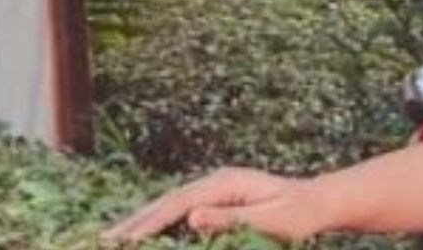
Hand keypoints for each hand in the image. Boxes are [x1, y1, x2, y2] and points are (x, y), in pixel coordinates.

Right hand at [101, 166, 323, 244]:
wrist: (319, 202)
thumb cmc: (299, 214)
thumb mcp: (269, 219)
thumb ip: (230, 218)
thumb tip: (192, 216)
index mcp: (227, 183)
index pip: (179, 204)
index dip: (150, 223)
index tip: (125, 241)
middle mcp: (218, 181)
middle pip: (168, 201)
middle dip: (136, 221)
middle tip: (103, 240)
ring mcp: (217, 188)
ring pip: (171, 204)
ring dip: (143, 220)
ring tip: (113, 237)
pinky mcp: (219, 198)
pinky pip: (182, 209)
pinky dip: (160, 220)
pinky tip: (145, 232)